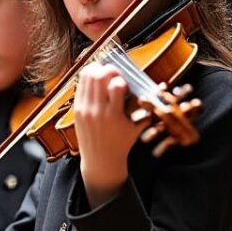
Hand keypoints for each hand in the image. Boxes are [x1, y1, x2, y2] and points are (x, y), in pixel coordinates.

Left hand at [75, 64, 144, 205]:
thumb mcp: (136, 128)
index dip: (122, 79)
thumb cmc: (121, 143)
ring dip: (97, 71)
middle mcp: (97, 111)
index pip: (116, 85)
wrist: (100, 161)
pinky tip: (96, 82)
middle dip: (109, 70)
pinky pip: (80, 86)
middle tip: (115, 74)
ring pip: (87, 77)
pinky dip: (88, 80)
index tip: (125, 83)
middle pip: (99, 76)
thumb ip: (145, 110)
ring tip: (104, 75)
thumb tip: (155, 91)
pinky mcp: (76, 110)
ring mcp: (84, 110)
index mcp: (114, 115)